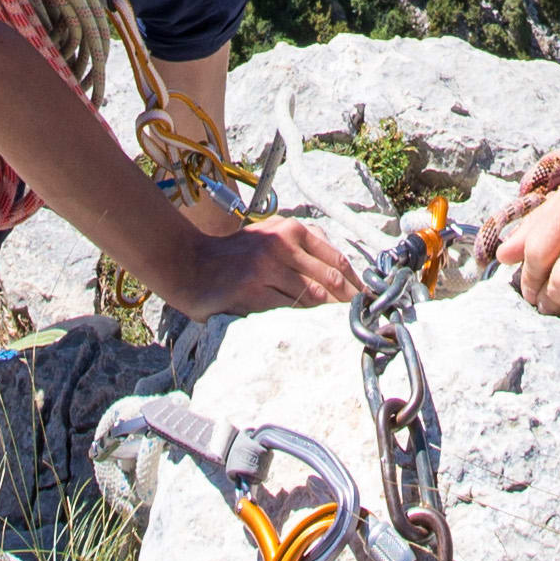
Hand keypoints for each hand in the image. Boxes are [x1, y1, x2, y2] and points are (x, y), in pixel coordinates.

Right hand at [148, 211, 358, 318]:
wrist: (191, 265)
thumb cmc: (234, 256)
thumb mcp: (270, 237)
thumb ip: (303, 249)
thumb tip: (344, 275)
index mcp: (291, 229)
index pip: (337, 259)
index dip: (357, 283)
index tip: (368, 299)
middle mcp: (282, 244)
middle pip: (331, 280)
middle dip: (349, 304)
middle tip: (361, 320)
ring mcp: (267, 268)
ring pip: (312, 298)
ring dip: (327, 316)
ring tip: (338, 329)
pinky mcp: (253, 291)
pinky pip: (288, 311)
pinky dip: (301, 322)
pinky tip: (307, 331)